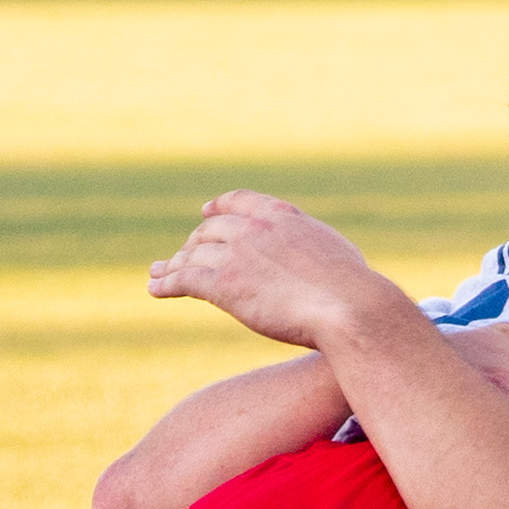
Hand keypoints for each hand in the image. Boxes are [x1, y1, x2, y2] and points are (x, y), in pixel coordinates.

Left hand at [148, 191, 391, 348]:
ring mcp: (236, 254)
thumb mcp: (335, 253)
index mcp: (280, 216)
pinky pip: (185, 280)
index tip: (206, 212)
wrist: (348, 306)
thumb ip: (313, 249)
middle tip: (180, 256)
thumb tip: (319, 263)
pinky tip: (155, 289)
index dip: (218, 208)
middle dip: (193, 244)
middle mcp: (253, 229)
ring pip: (192, 256)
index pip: (239, 202)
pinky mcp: (224, 284)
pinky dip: (166, 283)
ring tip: (157, 274)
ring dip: (172, 265)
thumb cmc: (353, 289)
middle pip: (210, 231)